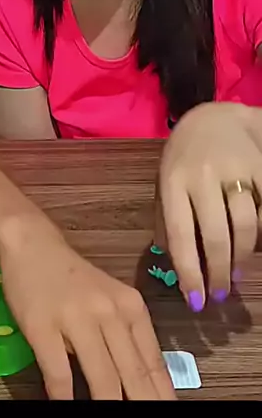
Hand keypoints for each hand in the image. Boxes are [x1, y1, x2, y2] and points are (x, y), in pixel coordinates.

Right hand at [0, 218, 175, 399]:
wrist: (33, 243)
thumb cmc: (73, 277)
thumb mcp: (110, 301)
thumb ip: (127, 337)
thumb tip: (146, 383)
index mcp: (131, 308)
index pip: (154, 364)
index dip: (162, 396)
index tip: (168, 412)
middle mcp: (110, 312)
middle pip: (134, 375)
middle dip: (143, 404)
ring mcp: (77, 319)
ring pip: (103, 378)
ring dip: (109, 407)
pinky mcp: (43, 326)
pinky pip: (59, 372)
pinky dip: (65, 398)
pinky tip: (66, 408)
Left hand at [157, 102, 261, 310]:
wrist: (214, 116)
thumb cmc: (185, 158)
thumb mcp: (166, 184)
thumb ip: (168, 221)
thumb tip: (178, 267)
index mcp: (173, 182)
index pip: (179, 234)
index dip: (189, 272)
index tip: (196, 301)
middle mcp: (203, 175)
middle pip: (216, 235)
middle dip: (219, 272)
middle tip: (221, 294)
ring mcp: (235, 169)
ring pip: (246, 226)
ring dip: (243, 257)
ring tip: (237, 272)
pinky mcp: (261, 166)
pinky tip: (255, 243)